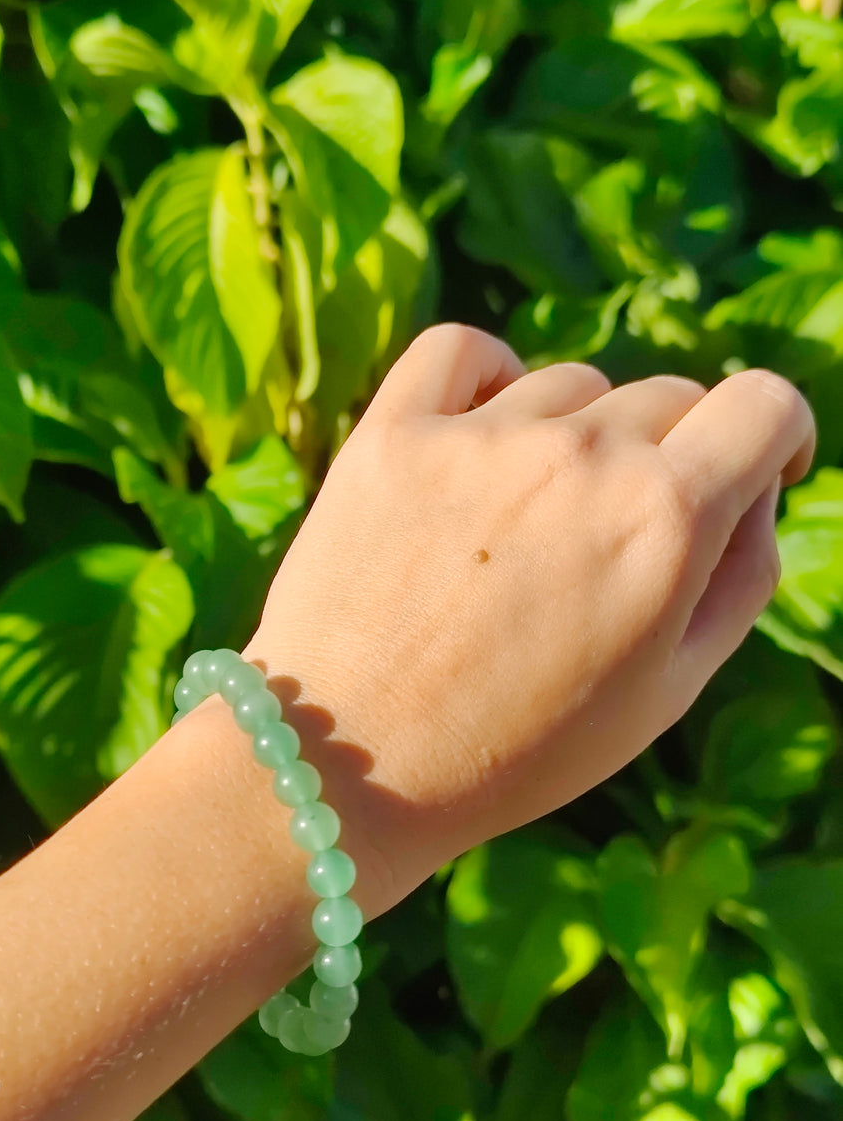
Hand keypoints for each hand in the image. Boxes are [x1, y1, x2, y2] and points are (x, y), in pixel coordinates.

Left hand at [242, 324, 815, 917]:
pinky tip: (480, 433)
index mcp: (666, 517)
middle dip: (668, 459)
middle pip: (667, 397)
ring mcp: (479, 436)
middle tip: (611, 546)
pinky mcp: (391, 432)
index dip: (772, 436)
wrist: (348, 768)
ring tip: (526, 530)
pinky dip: (485, 377)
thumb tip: (754, 489)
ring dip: (571, 437)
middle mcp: (580, 456)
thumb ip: (740, 576)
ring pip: (569, 387)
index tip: (749, 471)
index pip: (764, 403)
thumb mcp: (669, 691)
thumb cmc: (519, 750)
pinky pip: (463, 351)